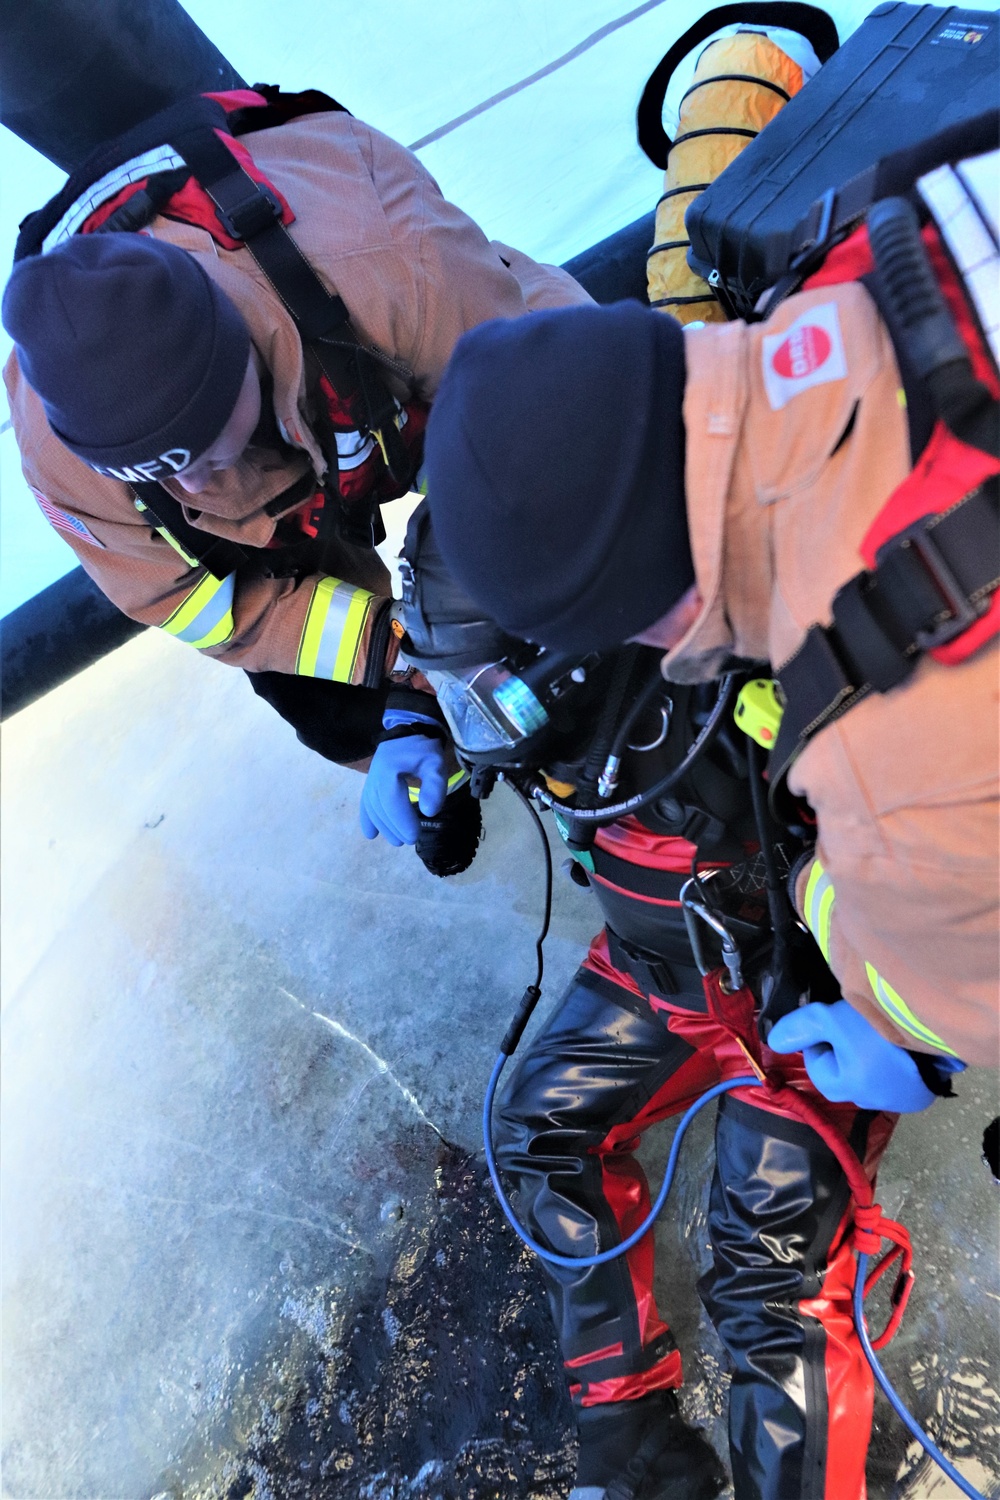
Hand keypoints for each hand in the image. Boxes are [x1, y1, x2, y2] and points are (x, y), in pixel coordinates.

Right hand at [359, 721, 447, 845]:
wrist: (409, 730)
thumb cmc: (424, 749)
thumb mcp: (435, 764)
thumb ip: (434, 787)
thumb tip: (429, 812)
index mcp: (389, 770)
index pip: (392, 800)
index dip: (401, 820)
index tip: (414, 836)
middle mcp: (375, 776)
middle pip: (380, 807)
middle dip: (394, 827)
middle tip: (410, 840)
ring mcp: (370, 779)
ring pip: (372, 807)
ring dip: (383, 826)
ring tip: (396, 841)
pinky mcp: (370, 782)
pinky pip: (365, 803)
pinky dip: (367, 819)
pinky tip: (370, 834)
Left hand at [768, 1000, 938, 1111]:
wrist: (937, 1033)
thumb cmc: (877, 1029)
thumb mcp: (831, 1019)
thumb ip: (801, 1028)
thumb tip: (773, 1042)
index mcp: (846, 1088)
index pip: (816, 1063)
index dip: (821, 1039)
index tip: (835, 1020)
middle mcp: (871, 1101)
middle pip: (843, 1071)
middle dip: (845, 1048)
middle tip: (858, 1023)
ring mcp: (899, 1099)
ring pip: (871, 1074)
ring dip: (871, 1055)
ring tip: (880, 1031)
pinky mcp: (922, 1091)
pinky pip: (898, 1076)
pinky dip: (896, 1061)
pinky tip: (901, 1044)